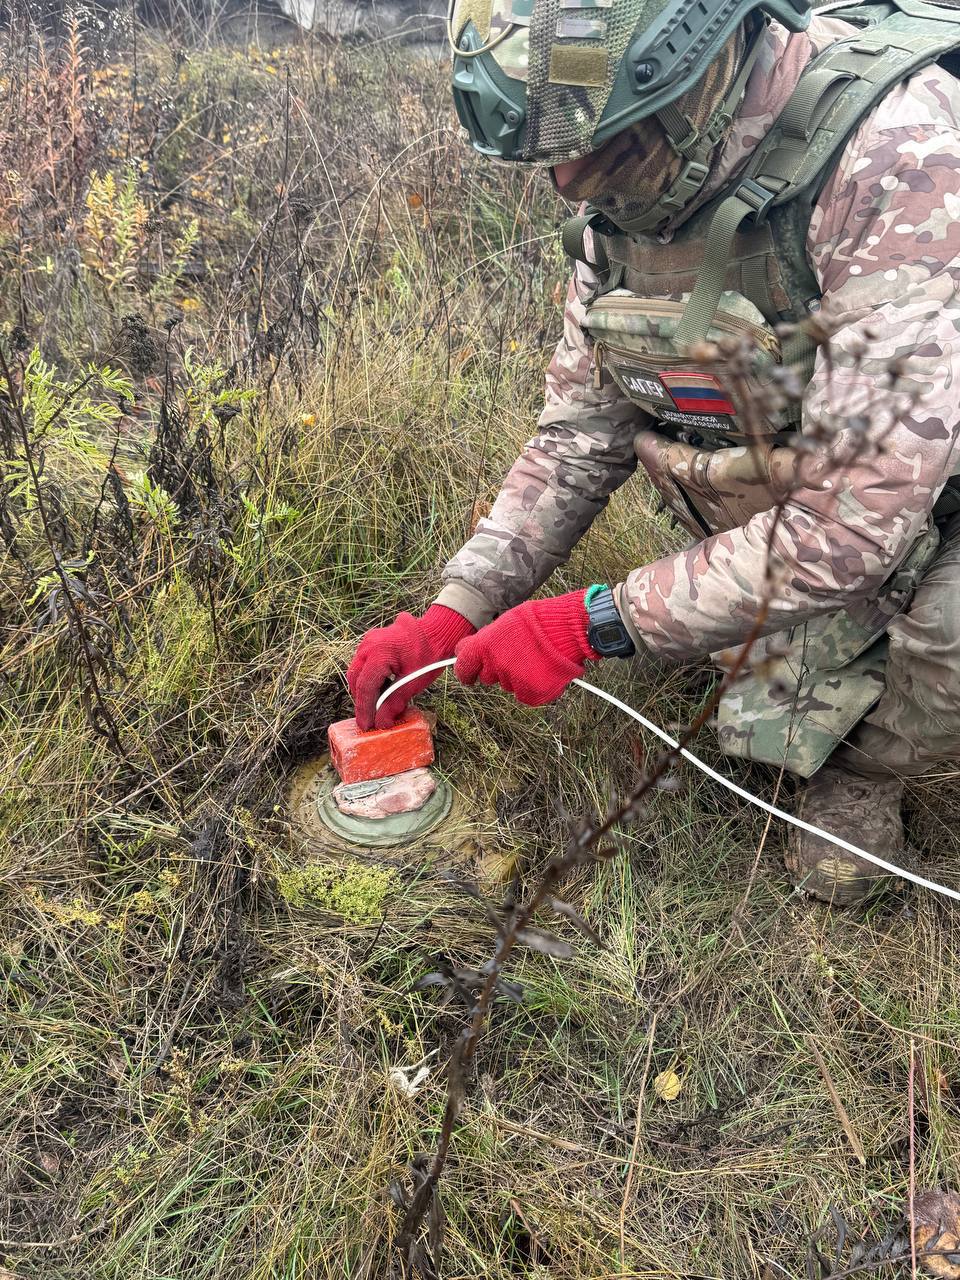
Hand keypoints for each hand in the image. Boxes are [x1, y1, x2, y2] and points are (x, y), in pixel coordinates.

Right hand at [347, 605, 474, 729]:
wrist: (437, 631)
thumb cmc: (429, 654)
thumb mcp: (414, 682)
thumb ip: (394, 703)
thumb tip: (381, 723)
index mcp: (379, 653)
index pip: (365, 687)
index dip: (364, 709)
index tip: (366, 726)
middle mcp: (368, 645)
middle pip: (356, 679)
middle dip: (362, 700)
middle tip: (370, 718)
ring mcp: (368, 641)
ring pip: (357, 670)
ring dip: (364, 689)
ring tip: (377, 704)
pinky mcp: (371, 641)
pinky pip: (363, 663)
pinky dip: (368, 677)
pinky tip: (382, 688)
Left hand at [453, 590, 598, 705]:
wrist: (568, 629)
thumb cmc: (537, 621)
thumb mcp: (504, 623)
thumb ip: (485, 640)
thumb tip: (468, 650)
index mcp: (483, 647)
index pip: (463, 667)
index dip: (466, 670)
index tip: (470, 673)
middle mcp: (495, 666)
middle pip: (487, 677)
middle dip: (496, 669)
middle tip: (515, 657)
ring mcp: (513, 682)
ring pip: (507, 685)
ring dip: (517, 676)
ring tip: (534, 658)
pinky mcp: (531, 694)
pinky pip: (525, 695)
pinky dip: (532, 686)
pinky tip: (542, 670)